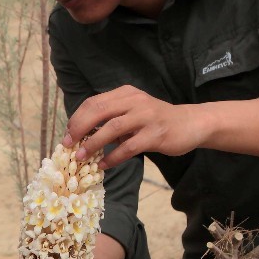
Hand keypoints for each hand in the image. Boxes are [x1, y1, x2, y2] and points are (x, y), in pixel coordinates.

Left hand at [63, 85, 204, 169]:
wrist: (190, 123)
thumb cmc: (156, 120)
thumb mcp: (132, 112)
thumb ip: (111, 119)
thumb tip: (82, 135)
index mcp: (125, 94)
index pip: (93, 102)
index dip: (77, 119)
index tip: (68, 135)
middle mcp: (134, 101)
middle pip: (99, 111)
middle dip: (79, 128)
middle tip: (68, 145)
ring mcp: (146, 117)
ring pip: (112, 128)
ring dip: (93, 143)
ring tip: (81, 157)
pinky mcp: (155, 134)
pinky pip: (129, 147)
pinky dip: (114, 157)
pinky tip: (104, 165)